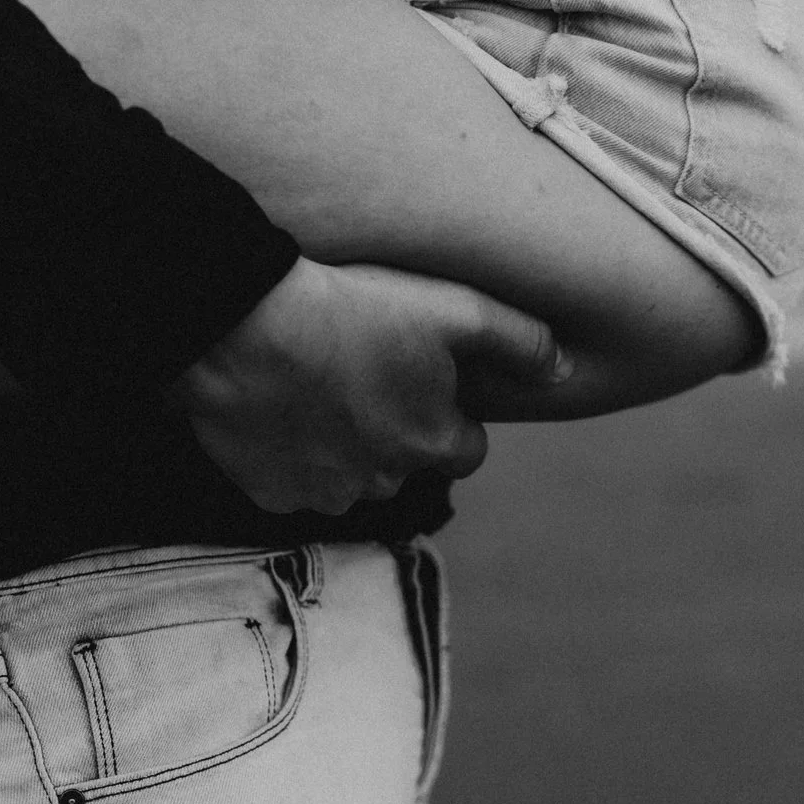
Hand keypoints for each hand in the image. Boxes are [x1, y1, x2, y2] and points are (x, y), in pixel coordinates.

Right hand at [167, 258, 569, 514]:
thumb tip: (563, 370)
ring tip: (316, 383)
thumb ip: (520, 341)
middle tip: (362, 370)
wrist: (240, 328)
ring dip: (341, 442)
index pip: (464, 447)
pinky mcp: (269, 492)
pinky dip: (289, 451)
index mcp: (435, 445)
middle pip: (404, 462)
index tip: (420, 375)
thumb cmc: (352, 312)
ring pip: (348, 474)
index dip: (448, 412)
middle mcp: (385, 484)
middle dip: (392, 428)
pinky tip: (277, 404)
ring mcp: (323, 493)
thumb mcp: (454, 310)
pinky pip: (290, 479)